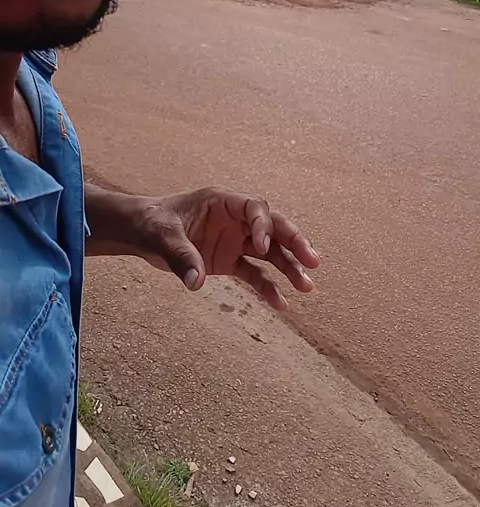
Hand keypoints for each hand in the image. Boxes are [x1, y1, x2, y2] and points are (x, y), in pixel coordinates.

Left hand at [127, 188, 318, 310]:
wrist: (141, 233)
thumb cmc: (152, 223)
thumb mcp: (161, 235)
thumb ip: (180, 256)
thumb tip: (197, 283)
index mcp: (222, 202)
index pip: (254, 207)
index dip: (263, 225)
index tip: (263, 247)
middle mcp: (234, 220)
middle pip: (273, 227)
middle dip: (294, 242)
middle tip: (313, 260)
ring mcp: (234, 240)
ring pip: (270, 252)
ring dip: (290, 267)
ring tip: (307, 286)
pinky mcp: (229, 260)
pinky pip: (254, 274)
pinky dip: (268, 288)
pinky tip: (281, 304)